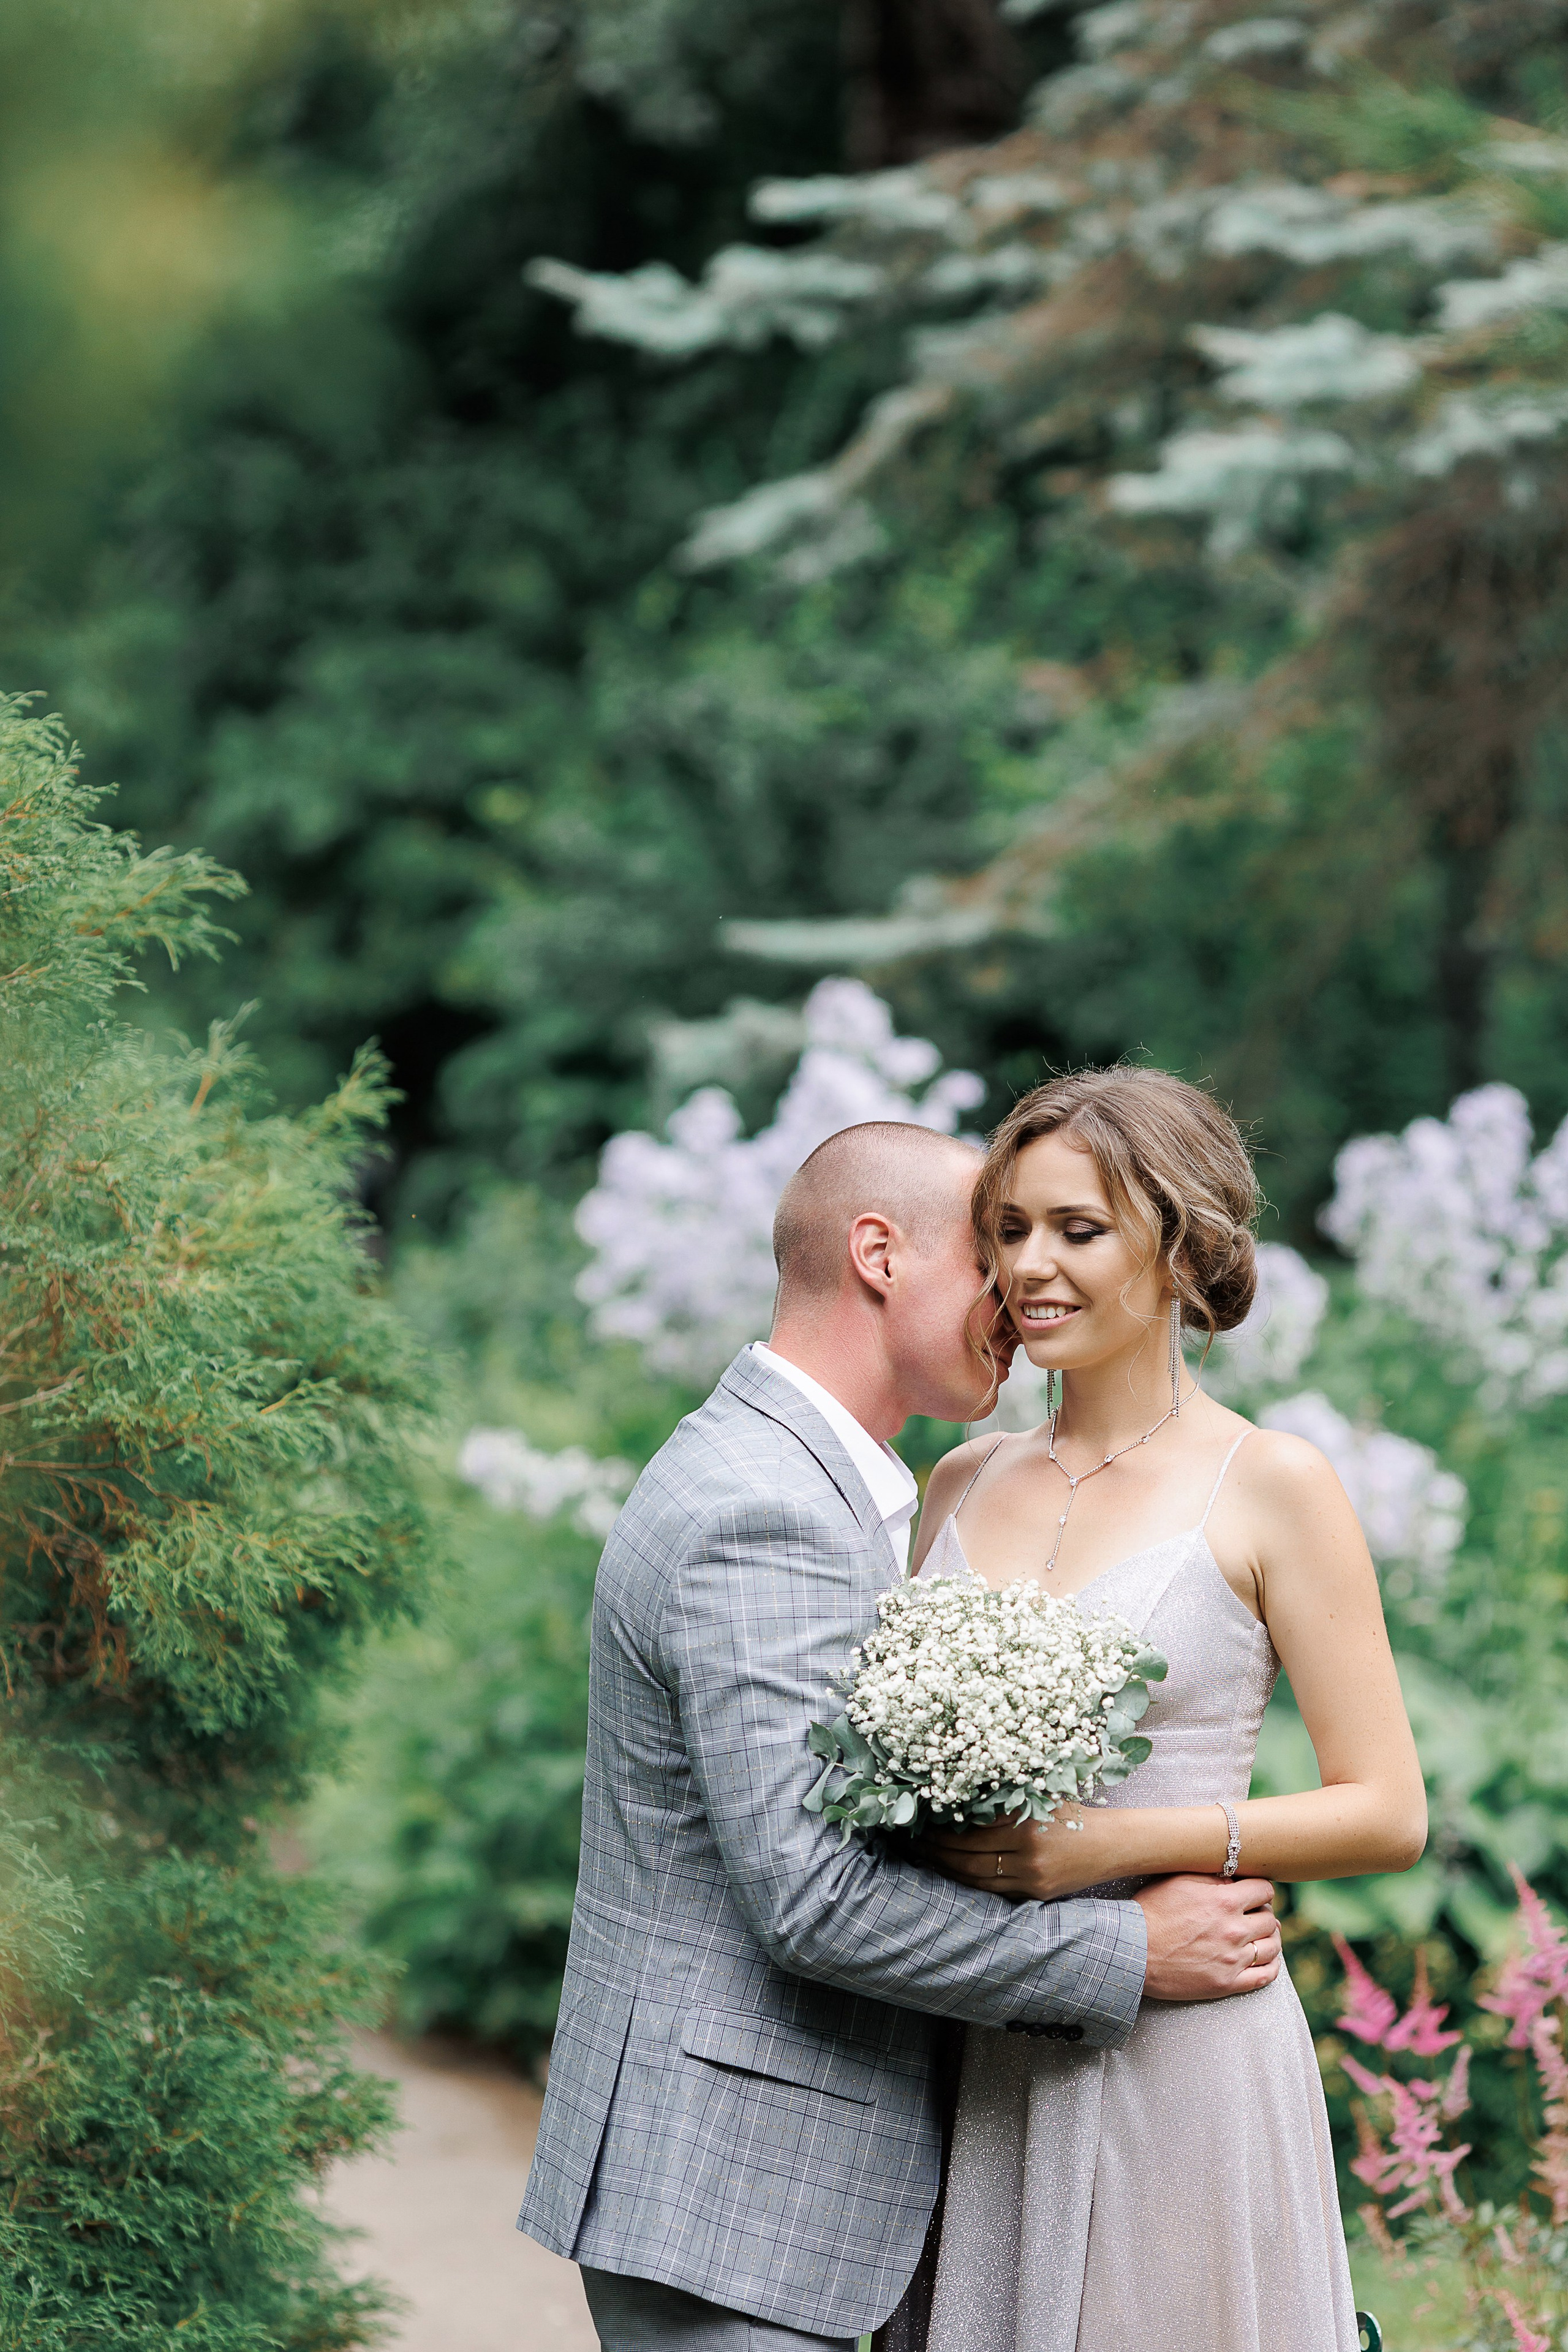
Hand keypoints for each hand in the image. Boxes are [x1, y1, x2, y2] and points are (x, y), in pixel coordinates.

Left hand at [920, 1807, 1124, 1901]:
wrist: (1112, 1843)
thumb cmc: (1072, 1812)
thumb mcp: (1039, 1796)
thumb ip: (1003, 1799)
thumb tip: (957, 1796)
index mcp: (1024, 1824)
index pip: (970, 1831)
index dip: (941, 1830)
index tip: (920, 1823)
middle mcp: (1027, 1854)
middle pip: (967, 1858)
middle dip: (935, 1851)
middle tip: (912, 1843)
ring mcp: (1031, 1879)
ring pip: (976, 1878)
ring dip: (947, 1870)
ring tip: (925, 1859)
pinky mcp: (1036, 1894)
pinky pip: (993, 1891)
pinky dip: (969, 1883)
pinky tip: (953, 1873)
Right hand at [1135, 1873, 1281, 2000]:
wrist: (1133, 1951)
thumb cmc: (1151, 1912)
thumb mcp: (1178, 1881)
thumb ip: (1211, 1877)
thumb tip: (1234, 1878)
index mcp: (1224, 1901)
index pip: (1264, 1890)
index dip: (1260, 1889)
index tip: (1254, 1893)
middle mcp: (1234, 1930)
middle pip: (1269, 1919)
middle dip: (1263, 1913)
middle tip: (1253, 1914)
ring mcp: (1233, 1959)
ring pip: (1272, 1947)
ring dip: (1270, 1938)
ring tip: (1262, 1935)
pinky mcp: (1227, 1983)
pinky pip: (1265, 1977)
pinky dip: (1272, 1966)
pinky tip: (1268, 1959)